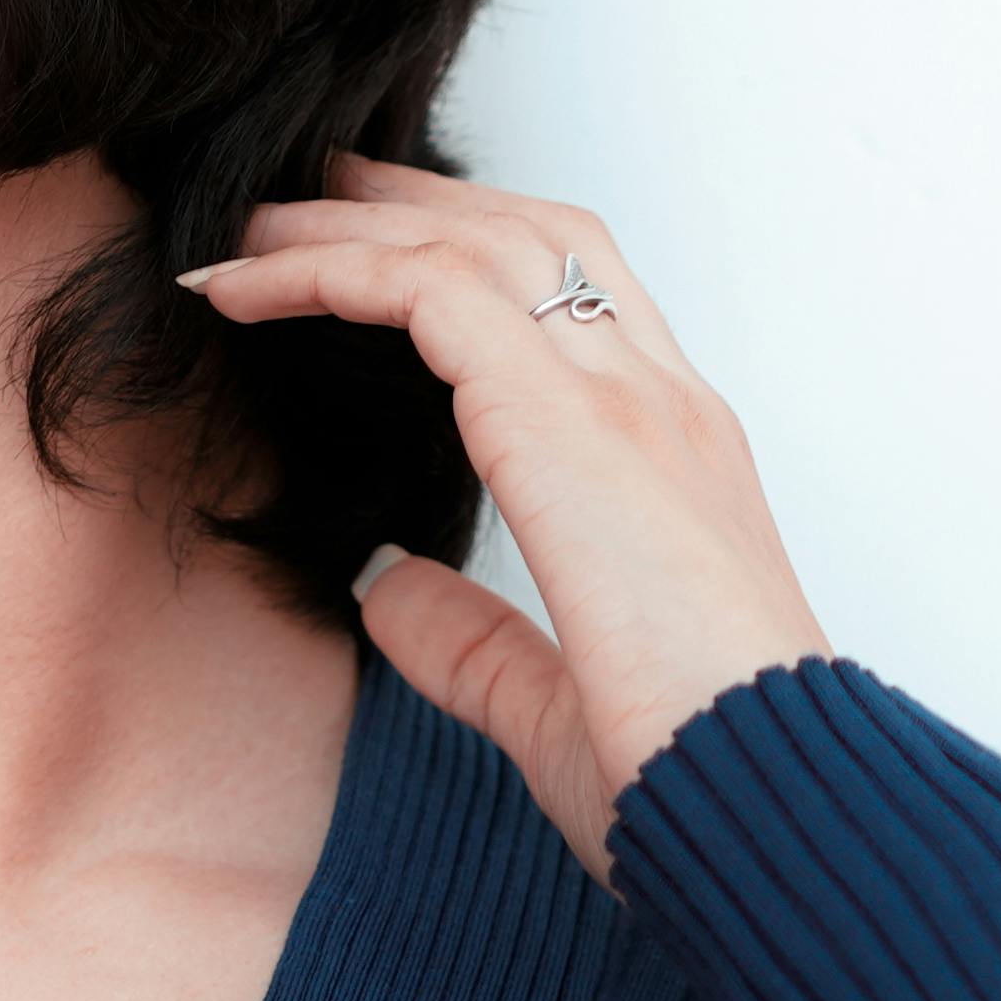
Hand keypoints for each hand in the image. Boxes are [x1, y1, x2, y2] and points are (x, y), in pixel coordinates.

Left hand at [188, 159, 833, 877]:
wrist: (762, 800)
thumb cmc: (690, 780)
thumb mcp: (552, 704)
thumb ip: (473, 640)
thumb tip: (386, 586)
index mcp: (678, 462)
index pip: (581, 299)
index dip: (470, 256)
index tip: (372, 258)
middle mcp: (661, 405)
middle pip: (529, 234)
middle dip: (408, 203)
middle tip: (300, 200)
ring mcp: (623, 400)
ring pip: (470, 242)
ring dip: (348, 224)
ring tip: (247, 234)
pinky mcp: (564, 420)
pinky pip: (423, 291)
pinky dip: (324, 271)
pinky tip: (238, 292)